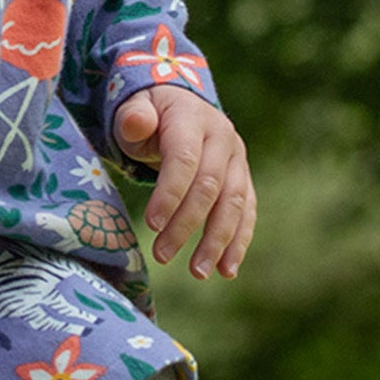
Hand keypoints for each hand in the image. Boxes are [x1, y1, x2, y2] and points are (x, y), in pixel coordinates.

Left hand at [114, 85, 255, 279]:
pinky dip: (238, 242)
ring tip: (198, 272)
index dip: (170, 193)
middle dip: (186, 224)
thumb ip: (133, 118)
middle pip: (209, 186)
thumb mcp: (133, 109)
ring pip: (234, 204)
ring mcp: (237, 159)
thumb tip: (137, 123)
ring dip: (217, 241)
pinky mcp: (243, 179)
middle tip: (161, 254)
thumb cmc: (150, 114)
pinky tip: (227, 270)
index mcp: (193, 118)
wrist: (179, 106)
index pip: (184, 159)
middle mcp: (222, 137)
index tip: (151, 224)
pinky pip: (246, 213)